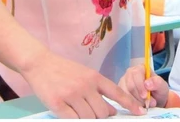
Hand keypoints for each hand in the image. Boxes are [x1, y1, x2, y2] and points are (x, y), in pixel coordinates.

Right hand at [21, 50, 145, 118]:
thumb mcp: (85, 74)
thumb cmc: (63, 70)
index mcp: (94, 77)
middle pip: (103, 112)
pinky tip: (71, 113)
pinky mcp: (57, 104)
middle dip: (101, 116)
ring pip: (89, 118)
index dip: (130, 104)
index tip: (140, 112)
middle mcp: (85, 86)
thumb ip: (98, 90)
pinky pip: (73, 120)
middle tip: (94, 113)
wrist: (39, 63)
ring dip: (88, 119)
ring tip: (80, 111)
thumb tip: (112, 110)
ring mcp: (71, 95)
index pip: (117, 93)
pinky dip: (75, 120)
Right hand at [118, 64, 168, 108]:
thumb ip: (157, 83)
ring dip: (135, 102)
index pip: (136, 74)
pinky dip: (131, 105)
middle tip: (148, 104)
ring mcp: (123, 82)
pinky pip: (122, 100)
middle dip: (139, 97)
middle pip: (130, 85)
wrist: (154, 100)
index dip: (140, 86)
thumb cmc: (158, 91)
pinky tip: (138, 107)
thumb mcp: (162, 87)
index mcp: (140, 68)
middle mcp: (130, 73)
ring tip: (144, 105)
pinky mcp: (121, 92)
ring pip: (125, 94)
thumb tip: (147, 83)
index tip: (145, 96)